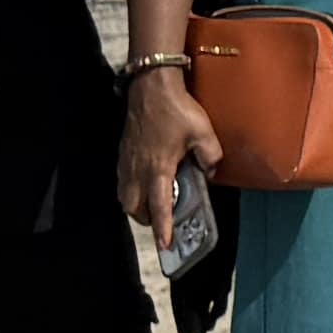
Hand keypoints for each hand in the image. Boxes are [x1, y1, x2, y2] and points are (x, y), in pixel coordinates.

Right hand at [117, 63, 219, 237]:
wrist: (151, 87)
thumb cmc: (178, 110)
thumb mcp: (204, 133)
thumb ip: (211, 157)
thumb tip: (209, 172)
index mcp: (158, 170)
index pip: (160, 207)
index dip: (163, 228)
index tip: (166, 245)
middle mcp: (138, 170)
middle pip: (134, 208)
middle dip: (146, 219)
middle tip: (161, 221)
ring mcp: (126, 162)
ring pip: (124, 196)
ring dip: (136, 206)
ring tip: (153, 205)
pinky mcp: (122, 152)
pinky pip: (122, 181)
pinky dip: (130, 190)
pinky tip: (144, 183)